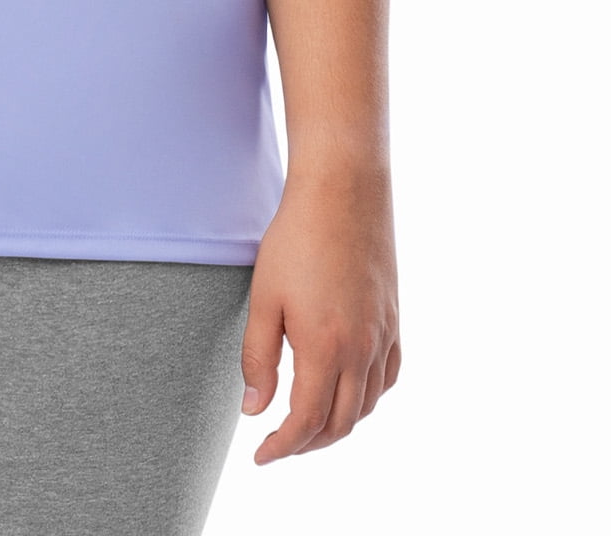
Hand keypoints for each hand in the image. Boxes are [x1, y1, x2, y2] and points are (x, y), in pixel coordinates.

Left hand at [240, 164, 400, 463]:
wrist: (343, 192)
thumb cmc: (296, 240)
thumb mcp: (264, 299)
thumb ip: (258, 358)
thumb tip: (254, 410)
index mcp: (325, 348)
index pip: (306, 422)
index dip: (282, 447)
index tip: (261, 456)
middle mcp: (362, 350)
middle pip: (339, 423)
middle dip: (308, 444)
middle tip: (279, 445)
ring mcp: (383, 336)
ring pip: (366, 406)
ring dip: (338, 425)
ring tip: (308, 425)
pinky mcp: (393, 319)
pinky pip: (388, 378)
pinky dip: (367, 398)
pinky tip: (349, 392)